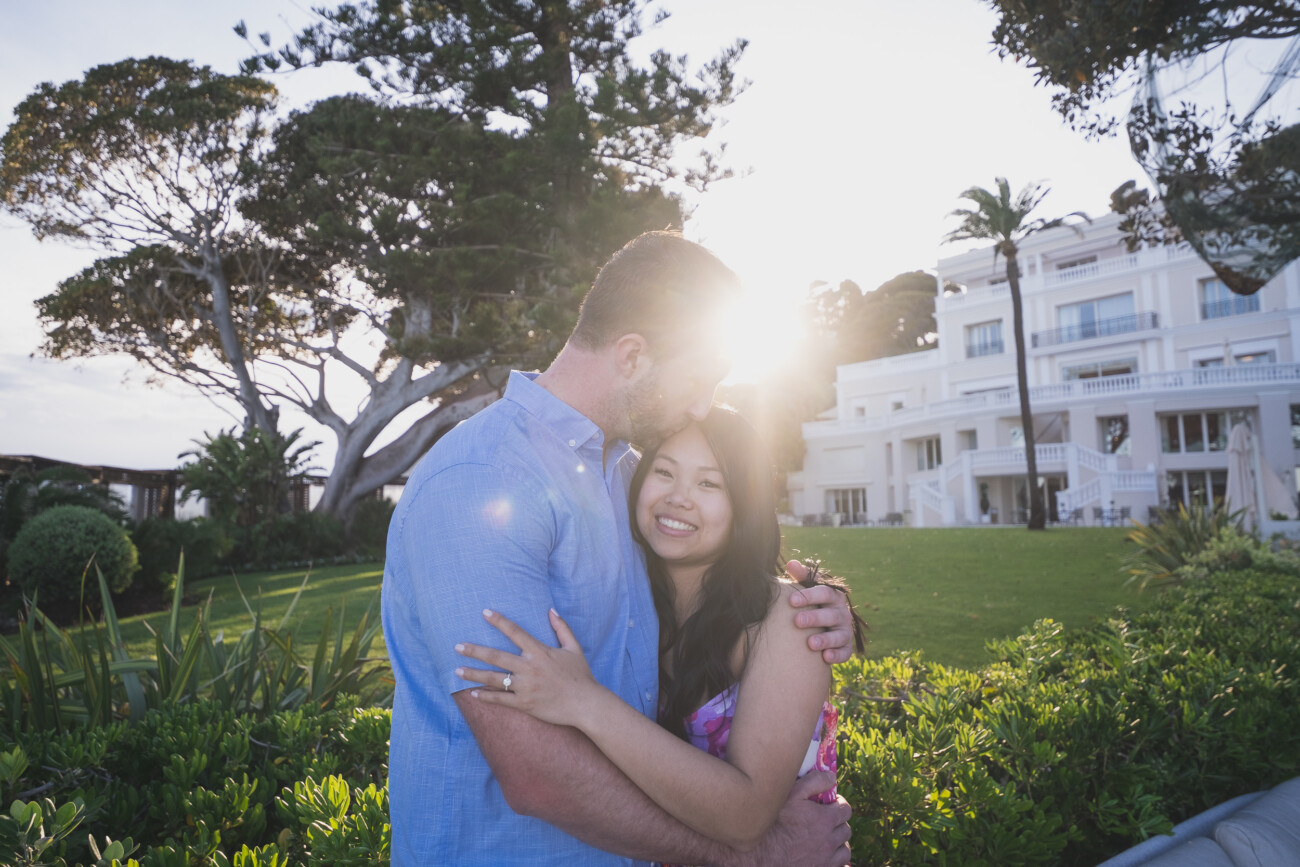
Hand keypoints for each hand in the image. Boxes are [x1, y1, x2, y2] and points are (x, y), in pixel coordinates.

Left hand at [455, 608, 601, 727]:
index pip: (515, 632)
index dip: (499, 621)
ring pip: (494, 679)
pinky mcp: (524, 704)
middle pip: (496, 656)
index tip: (484, 613)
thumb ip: (562, 628)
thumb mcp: (574, 648)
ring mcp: (525, 687)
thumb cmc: (581, 675)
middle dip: (475, 650)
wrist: (586, 704)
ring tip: (457, 670)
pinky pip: (501, 700)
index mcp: (539, 652)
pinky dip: (486, 697)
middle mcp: (529, 668)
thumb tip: (551, 610)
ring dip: (474, 674)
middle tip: (457, 646)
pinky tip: (473, 694)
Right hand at [732, 771, 851, 866]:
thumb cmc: (775, 822)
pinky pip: (840, 866)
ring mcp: (826, 859)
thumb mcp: (792, 794)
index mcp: (826, 820)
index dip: (839, 805)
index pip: (846, 810)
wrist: (762, 853)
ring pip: (844, 850)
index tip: (830, 804)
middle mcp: (830, 841)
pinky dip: (836, 860)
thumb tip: (832, 777)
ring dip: (839, 843)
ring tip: (827, 839)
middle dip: (839, 823)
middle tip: (826, 821)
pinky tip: (825, 856)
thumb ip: (814, 782)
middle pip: (846, 830)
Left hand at [786, 561, 854, 664]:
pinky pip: (845, 652)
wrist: (822, 626)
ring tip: (810, 643)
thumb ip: (801, 576)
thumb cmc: (812, 603)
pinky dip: (837, 655)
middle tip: (797, 621)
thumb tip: (791, 563)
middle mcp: (842, 613)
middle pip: (831, 614)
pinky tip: (825, 657)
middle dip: (814, 618)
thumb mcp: (808, 589)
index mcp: (833, 596)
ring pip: (839, 635)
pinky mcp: (846, 648)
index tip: (791, 600)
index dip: (809, 596)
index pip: (824, 593)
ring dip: (826, 639)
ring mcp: (845, 631)